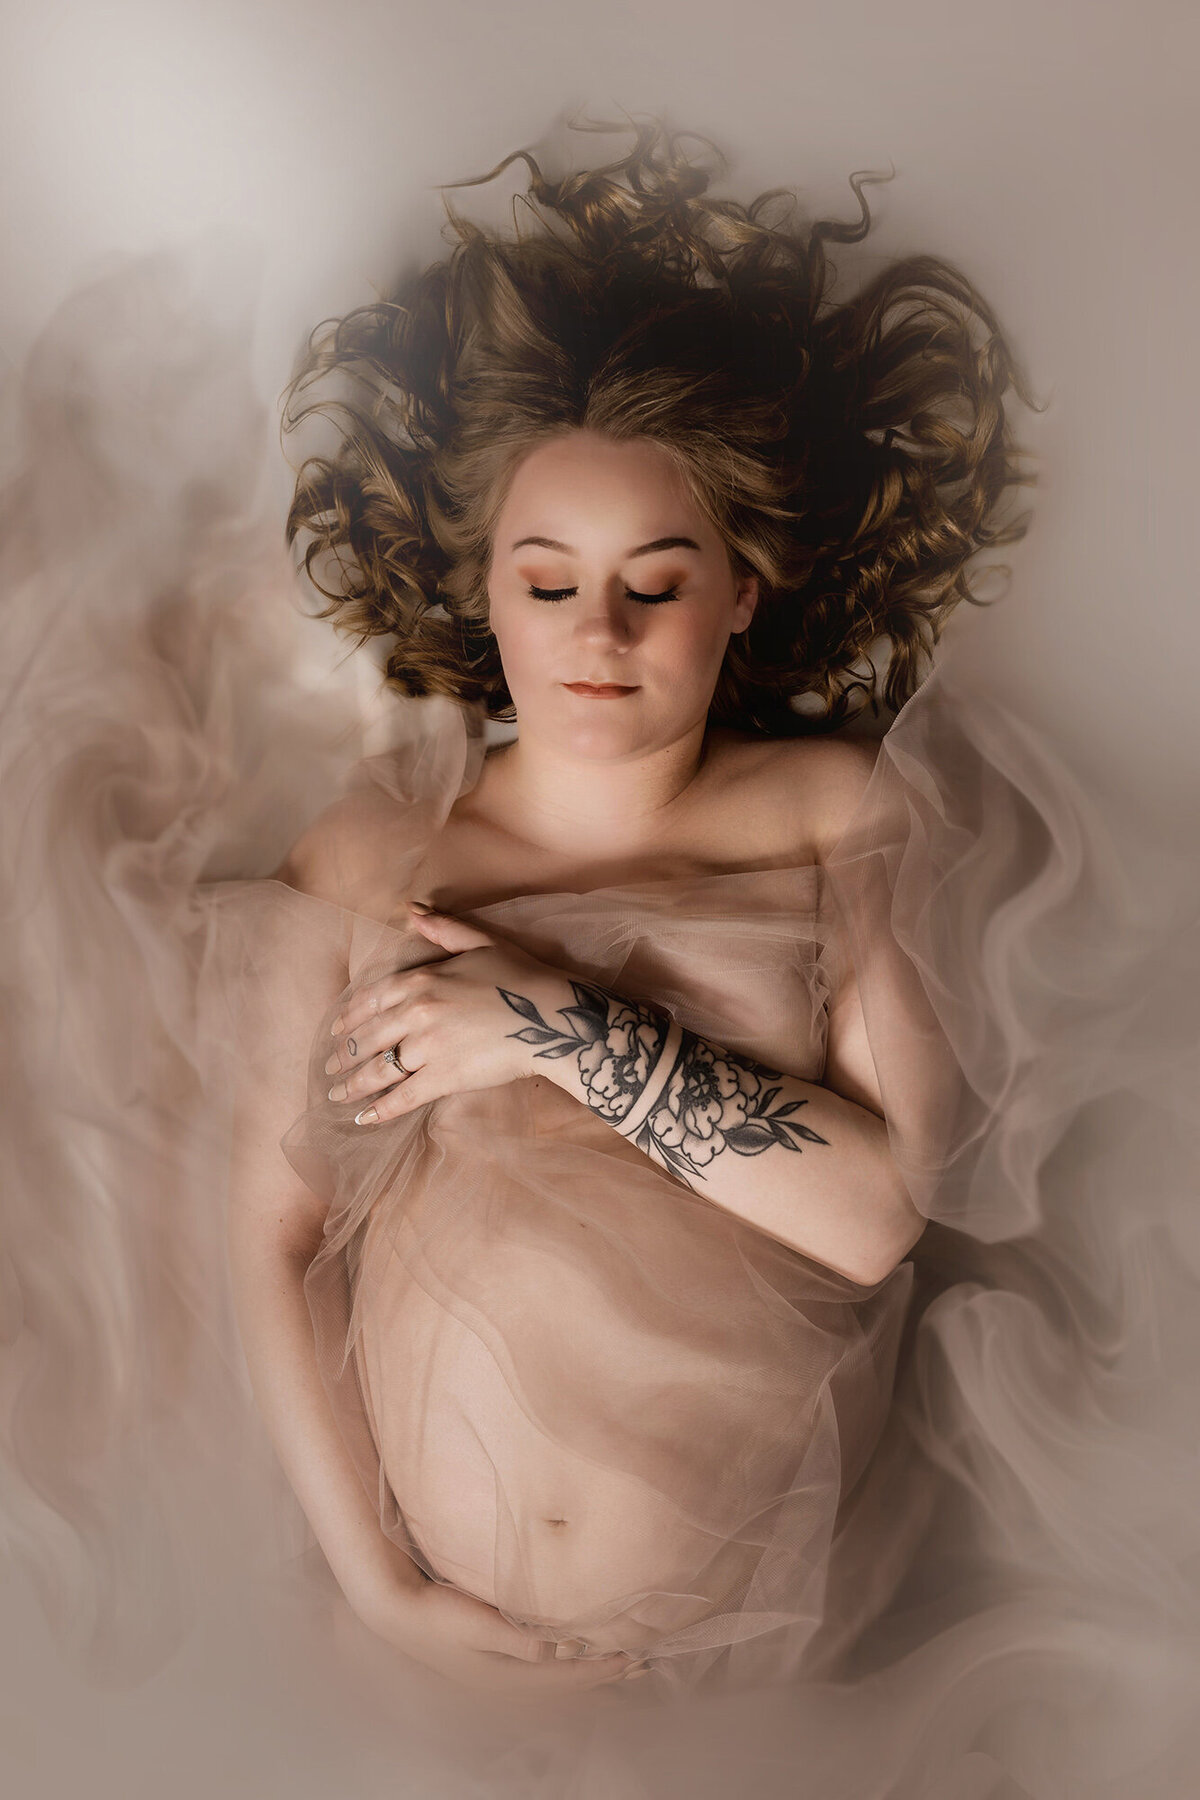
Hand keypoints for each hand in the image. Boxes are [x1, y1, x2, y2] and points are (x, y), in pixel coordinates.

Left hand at [323, 903, 568, 1124]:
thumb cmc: (521, 976)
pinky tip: (363, 1118)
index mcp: (421, 980)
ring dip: (353, 1085)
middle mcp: (416, 1012)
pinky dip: (380, 1110)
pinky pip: (403, 1097)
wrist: (552, 1015)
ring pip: (379, 1069)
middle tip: (330, 1068)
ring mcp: (428, 1047)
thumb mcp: (481, 942)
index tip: (334, 1032)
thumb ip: (442, 929)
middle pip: (368, 1038)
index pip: (370, 1001)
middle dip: (343, 1056)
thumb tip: (412, 910)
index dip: (348, 1018)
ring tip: (337, 1095)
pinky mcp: (444, 1077)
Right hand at [352, 1569, 638, 1697]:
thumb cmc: (436, 1614)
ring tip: (622, 1661)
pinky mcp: (495, 1662)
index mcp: (503, 1678)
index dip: (601, 1668)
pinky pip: (544, 1669)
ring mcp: (499, 1674)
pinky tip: (578, 1652)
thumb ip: (515, 1637)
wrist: (398, 1611)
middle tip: (644, 1665)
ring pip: (558, 1678)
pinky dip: (569, 1663)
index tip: (634, 1657)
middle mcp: (505, 1683)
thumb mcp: (476, 1624)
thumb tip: (556, 1649)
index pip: (565, 1678)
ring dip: (590, 1670)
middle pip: (566, 1684)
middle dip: (605, 1674)